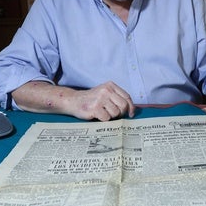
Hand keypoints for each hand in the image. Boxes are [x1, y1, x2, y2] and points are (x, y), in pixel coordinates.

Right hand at [12, 80, 134, 120]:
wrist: (73, 101)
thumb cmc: (91, 100)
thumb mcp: (105, 94)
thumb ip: (117, 99)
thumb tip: (132, 111)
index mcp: (110, 85)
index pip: (127, 97)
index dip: (131, 107)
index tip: (131, 114)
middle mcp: (106, 90)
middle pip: (123, 106)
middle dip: (120, 113)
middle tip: (112, 114)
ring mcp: (100, 98)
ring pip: (115, 113)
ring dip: (110, 116)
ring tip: (102, 113)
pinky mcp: (95, 107)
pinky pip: (106, 118)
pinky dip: (103, 119)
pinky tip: (96, 115)